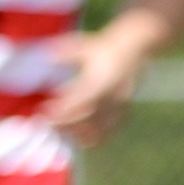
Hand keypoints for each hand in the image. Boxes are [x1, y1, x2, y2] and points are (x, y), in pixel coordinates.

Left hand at [52, 18, 165, 149]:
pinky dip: (99, 135)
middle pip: (89, 117)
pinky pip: (112, 126)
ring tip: (66, 134)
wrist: (136, 46)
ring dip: (82, 132)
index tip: (47, 114)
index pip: (80, 100)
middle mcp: (112, 95)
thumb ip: (66, 53)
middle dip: (68, 124)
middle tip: (51, 125)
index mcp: (102, 80)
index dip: (64, 110)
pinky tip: (87, 139)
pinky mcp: (125, 107)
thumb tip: (47, 56)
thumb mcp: (84, 46)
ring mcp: (120, 103)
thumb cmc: (107, 45)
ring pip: (101, 126)